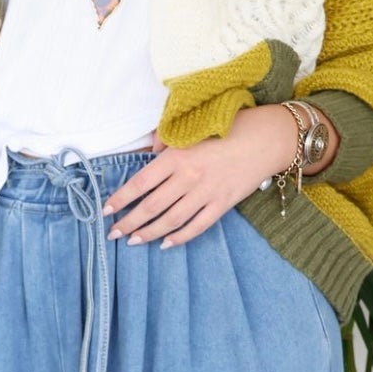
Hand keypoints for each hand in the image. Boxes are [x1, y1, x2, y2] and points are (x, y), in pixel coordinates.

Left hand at [102, 107, 301, 247]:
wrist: (266, 139)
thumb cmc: (228, 128)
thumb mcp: (193, 128)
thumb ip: (167, 142)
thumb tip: (148, 155)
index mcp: (177, 157)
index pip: (140, 183)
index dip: (121, 199)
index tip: (106, 210)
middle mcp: (188, 177)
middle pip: (151, 207)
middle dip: (128, 223)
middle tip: (113, 234)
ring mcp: (206, 193)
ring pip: (170, 220)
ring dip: (148, 233)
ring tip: (133, 241)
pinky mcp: (222, 205)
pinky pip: (196, 227)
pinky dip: (179, 237)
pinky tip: (165, 243)